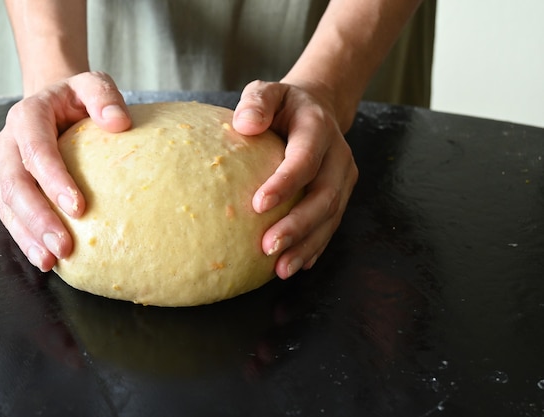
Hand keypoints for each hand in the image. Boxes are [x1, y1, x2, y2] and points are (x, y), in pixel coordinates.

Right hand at [0, 71, 130, 270]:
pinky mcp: (8, 187)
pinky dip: (26, 238)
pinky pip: (11, 215)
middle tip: (63, 246)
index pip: (36, 149)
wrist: (54, 102)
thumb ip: (104, 96)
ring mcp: (4, 167)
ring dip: (28, 235)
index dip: (53, 179)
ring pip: (8, 205)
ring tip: (50, 261)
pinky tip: (44, 259)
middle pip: (15, 184)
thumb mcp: (92, 84)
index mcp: (28, 116)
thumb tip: (119, 122)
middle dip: (38, 218)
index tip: (78, 206)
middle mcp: (8, 143)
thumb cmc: (78, 98)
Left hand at [233, 80, 358, 278]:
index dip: (286, 182)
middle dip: (298, 226)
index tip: (258, 205)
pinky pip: (330, 225)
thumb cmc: (282, 105)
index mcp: (318, 128)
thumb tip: (245, 124)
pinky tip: (298, 264)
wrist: (317, 109)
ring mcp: (343, 178)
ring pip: (330, 218)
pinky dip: (315, 247)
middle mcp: (338, 155)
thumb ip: (256, 102)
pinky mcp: (341, 194)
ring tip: (281, 269)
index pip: (305, 158)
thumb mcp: (267, 92)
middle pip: (324, 196)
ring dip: (306, 245)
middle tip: (268, 247)